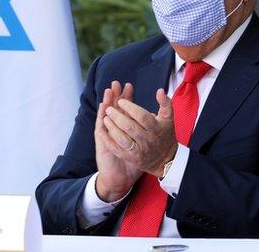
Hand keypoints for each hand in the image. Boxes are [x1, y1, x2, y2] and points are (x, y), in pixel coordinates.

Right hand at [94, 81, 142, 201]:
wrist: (121, 177)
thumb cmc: (134, 159)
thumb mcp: (143, 143)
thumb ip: (148, 130)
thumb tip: (157, 117)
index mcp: (124, 128)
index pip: (125, 109)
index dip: (127, 97)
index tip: (129, 85)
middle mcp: (114, 129)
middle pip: (114, 108)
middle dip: (117, 95)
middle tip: (117, 82)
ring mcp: (107, 135)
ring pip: (106, 115)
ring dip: (108, 102)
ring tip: (109, 89)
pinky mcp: (102, 143)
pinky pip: (101, 128)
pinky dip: (101, 117)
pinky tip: (103, 108)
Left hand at [101, 89, 177, 175]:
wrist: (165, 158)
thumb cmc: (165, 133)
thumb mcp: (168, 118)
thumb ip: (165, 103)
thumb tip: (159, 91)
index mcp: (157, 129)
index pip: (142, 116)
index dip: (130, 108)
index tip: (121, 101)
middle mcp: (148, 140)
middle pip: (130, 127)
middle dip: (118, 116)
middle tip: (110, 109)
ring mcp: (139, 151)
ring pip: (123, 139)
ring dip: (112, 128)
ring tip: (106, 118)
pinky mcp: (131, 158)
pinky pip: (117, 149)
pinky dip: (108, 140)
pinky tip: (103, 131)